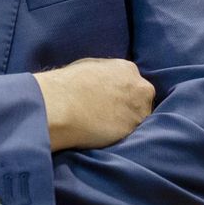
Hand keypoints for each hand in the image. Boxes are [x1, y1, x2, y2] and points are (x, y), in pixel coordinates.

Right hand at [34, 58, 154, 150]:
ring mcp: (138, 110)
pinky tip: (104, 134)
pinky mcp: (132, 130)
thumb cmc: (68, 85)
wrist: (61, 105)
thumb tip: (109, 83)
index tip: (113, 103)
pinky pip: (130, 135)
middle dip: (130, 108)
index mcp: (128, 69)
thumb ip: (108, 75)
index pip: (134, 83)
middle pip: (142, 101)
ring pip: (139, 119)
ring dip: (127, 124)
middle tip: (111, 116)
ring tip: (105, 126)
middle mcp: (140, 88)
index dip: (124, 95)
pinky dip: (121, 136)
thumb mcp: (92, 68)